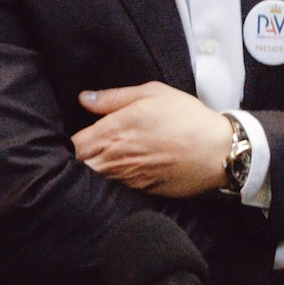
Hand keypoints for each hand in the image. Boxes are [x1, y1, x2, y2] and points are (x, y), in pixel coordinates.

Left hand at [72, 81, 229, 197]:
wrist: (220, 151)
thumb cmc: (186, 118)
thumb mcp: (151, 93)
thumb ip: (113, 97)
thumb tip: (84, 98)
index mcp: (114, 131)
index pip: (73, 144)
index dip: (64, 144)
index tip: (66, 139)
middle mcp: (117, 157)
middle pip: (79, 166)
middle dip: (72, 161)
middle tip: (72, 154)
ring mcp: (129, 177)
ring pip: (95, 180)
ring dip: (89, 173)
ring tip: (90, 165)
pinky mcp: (143, 191)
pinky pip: (116, 189)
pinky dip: (109, 184)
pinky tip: (114, 176)